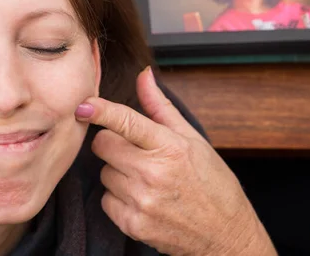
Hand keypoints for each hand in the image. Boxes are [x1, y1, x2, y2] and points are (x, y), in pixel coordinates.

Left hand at [75, 67, 276, 255]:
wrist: (226, 235)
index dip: (101, 110)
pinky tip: (141, 198)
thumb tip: (144, 75)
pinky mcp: (134, 224)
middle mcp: (154, 173)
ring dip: (117, 172)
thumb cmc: (213, 184)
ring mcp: (143, 201)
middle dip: (113, 143)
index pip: (127, 122)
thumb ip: (161, 107)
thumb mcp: (192, 139)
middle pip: (104, 145)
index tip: (83, 105)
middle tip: (135, 151)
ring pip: (104, 172)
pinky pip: (106, 200)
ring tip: (145, 178)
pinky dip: (118, 197)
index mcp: (170, 147)